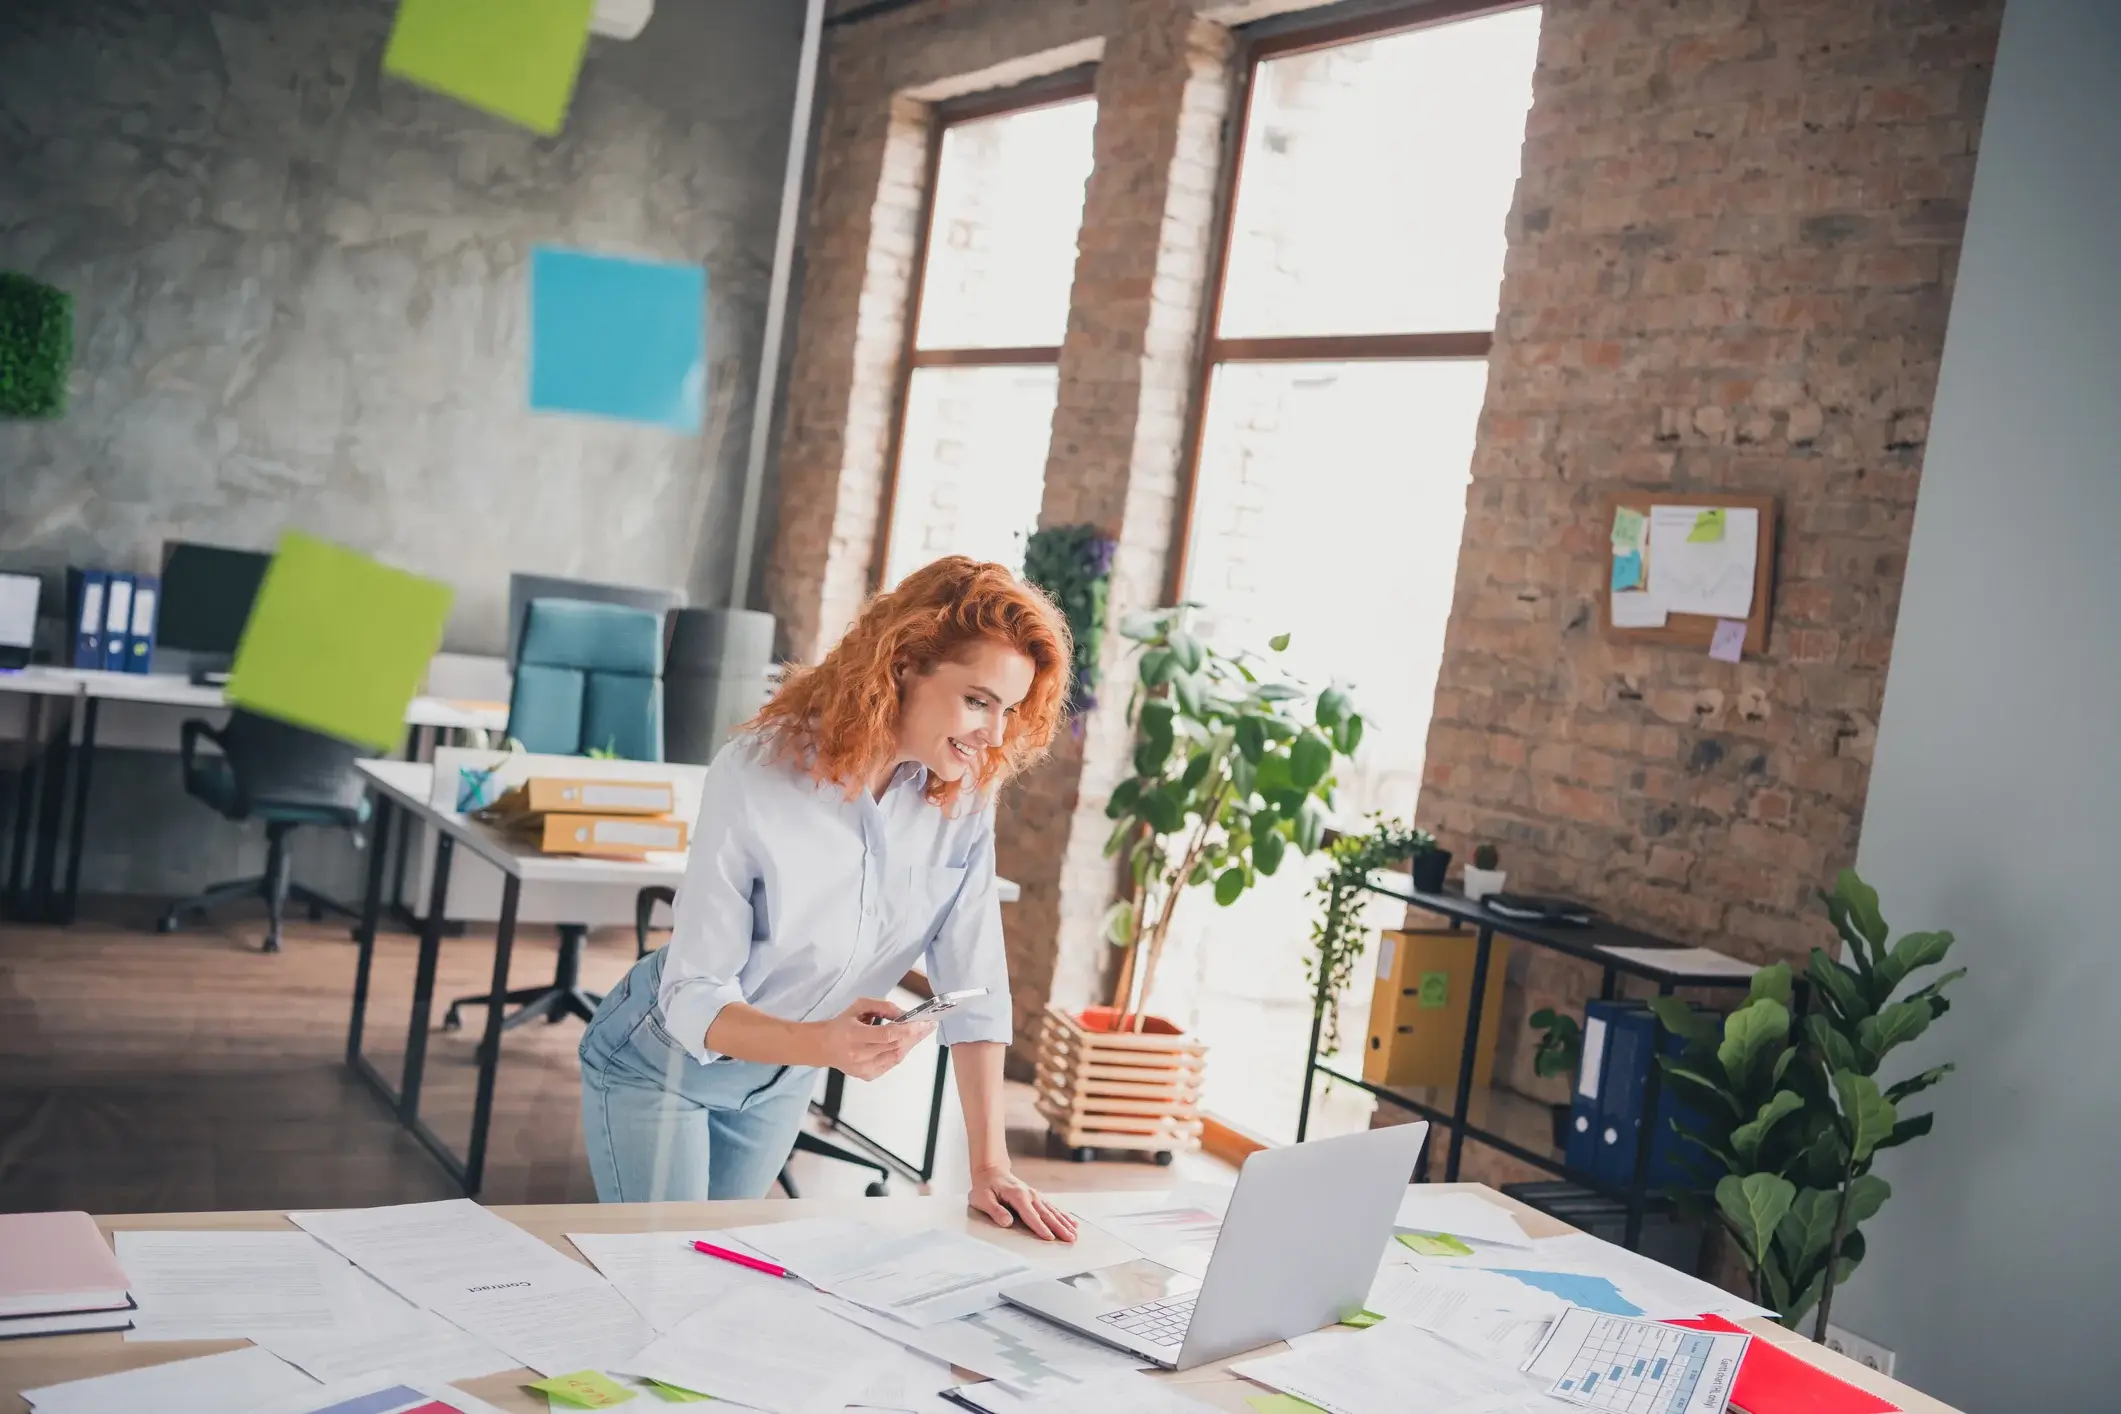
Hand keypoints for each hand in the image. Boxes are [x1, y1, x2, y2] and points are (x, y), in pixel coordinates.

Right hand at [809, 997, 932, 1080]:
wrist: (823, 1047)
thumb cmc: (841, 1024)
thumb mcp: (858, 1007)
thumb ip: (882, 1007)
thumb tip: (904, 1013)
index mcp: (853, 1035)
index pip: (887, 1035)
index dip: (907, 1030)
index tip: (922, 1022)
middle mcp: (858, 1055)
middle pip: (895, 1046)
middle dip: (915, 1035)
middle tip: (929, 1025)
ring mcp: (863, 1069)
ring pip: (896, 1057)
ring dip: (911, 1044)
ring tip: (921, 1033)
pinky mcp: (867, 1076)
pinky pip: (891, 1064)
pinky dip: (901, 1052)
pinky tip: (906, 1043)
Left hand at [968, 1166, 1077, 1242]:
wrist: (991, 1171)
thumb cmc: (985, 1187)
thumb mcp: (982, 1199)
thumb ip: (995, 1211)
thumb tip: (1007, 1222)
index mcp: (1017, 1196)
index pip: (1030, 1215)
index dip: (1040, 1227)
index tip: (1050, 1238)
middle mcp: (1030, 1195)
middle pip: (1046, 1214)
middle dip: (1059, 1228)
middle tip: (1070, 1239)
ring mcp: (1035, 1195)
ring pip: (1053, 1212)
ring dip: (1064, 1223)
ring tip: (1075, 1235)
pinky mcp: (1037, 1198)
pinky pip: (1053, 1208)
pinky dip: (1063, 1216)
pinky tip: (1072, 1223)